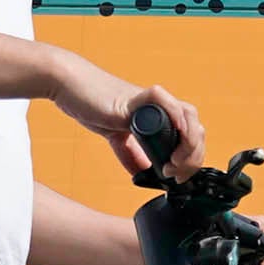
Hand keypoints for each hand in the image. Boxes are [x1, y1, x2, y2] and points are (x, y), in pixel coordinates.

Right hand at [40, 52, 205, 175]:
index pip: (188, 136)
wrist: (69, 87)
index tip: (177, 177)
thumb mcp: (115, 137)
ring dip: (188, 144)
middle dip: (193, 157)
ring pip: (188, 116)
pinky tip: (176, 133)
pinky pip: (166, 102)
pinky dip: (177, 117)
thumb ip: (130, 153)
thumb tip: (141, 175)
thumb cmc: (91, 105)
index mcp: (158, 116)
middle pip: (194, 128)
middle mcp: (159, 107)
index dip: (190, 159)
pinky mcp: (137, 97)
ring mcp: (151, 101)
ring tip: (174, 163)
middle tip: (176, 174)